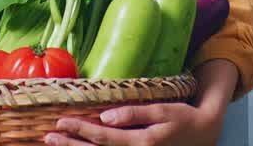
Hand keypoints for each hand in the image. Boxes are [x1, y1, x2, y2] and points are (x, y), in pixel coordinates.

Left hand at [45, 101, 223, 145]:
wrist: (203, 135)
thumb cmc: (182, 119)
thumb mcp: (162, 111)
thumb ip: (135, 114)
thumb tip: (107, 116)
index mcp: (142, 143)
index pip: (104, 138)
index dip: (81, 130)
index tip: (61, 122)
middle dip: (71, 145)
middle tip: (49, 137)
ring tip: (56, 144)